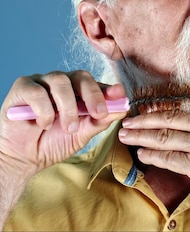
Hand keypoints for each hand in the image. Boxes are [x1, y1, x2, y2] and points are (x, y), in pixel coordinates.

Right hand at [0, 70, 127, 175]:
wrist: (25, 158)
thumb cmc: (53, 143)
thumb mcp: (82, 134)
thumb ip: (100, 121)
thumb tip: (122, 108)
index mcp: (78, 91)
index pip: (96, 83)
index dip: (108, 89)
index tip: (119, 97)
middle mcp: (62, 83)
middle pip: (81, 76)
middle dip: (93, 94)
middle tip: (98, 113)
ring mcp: (42, 83)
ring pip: (60, 81)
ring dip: (68, 107)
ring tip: (69, 127)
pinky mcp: (22, 88)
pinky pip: (37, 91)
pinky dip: (44, 110)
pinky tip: (44, 124)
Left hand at [118, 106, 189, 230]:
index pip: (187, 104)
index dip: (163, 105)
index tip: (148, 107)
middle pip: (170, 116)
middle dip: (145, 118)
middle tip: (129, 119)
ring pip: (164, 135)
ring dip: (141, 135)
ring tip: (127, 135)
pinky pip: (168, 157)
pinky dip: (152, 154)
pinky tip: (142, 154)